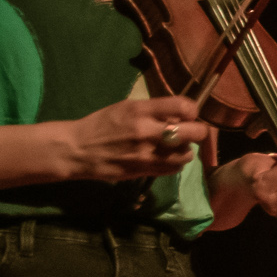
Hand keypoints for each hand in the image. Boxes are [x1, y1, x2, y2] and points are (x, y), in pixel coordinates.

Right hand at [63, 96, 200, 180]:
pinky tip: (168, 158)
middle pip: (193, 132)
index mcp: (141, 110)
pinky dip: (176, 163)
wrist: (78, 149)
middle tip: (192, 132)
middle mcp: (147, 131)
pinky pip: (174, 169)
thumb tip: (180, 116)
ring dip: (186, 150)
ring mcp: (146, 153)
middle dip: (198, 131)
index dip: (192, 111)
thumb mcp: (126, 107)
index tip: (188, 114)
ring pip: (187, 154)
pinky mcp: (144, 170)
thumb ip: (154, 110)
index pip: (183, 106)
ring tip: (176, 147)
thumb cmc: (102, 125)